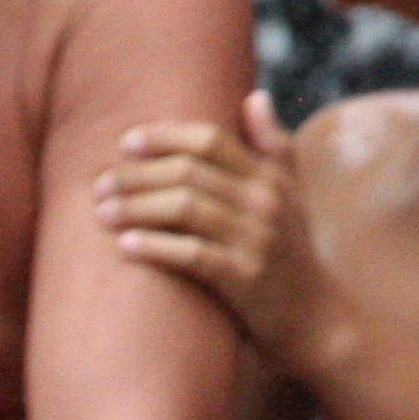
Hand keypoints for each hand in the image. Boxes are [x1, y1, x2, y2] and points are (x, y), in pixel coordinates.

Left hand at [96, 94, 343, 375]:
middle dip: (137, 175)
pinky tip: (125, 246)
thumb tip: (254, 97)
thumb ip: (273, 146)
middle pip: (188, 172)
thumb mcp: (292, 197)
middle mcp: (265, 201)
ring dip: (136, 207)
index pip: (209, 139)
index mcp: (270, 177)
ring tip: (103, 213)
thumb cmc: (293, 257)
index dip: (164, 137)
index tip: (125, 143)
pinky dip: (155, 247)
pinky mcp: (246, 278)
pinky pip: (192, 254)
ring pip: (185, 207)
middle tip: (99, 184)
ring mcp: (256, 239)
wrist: (319, 322)